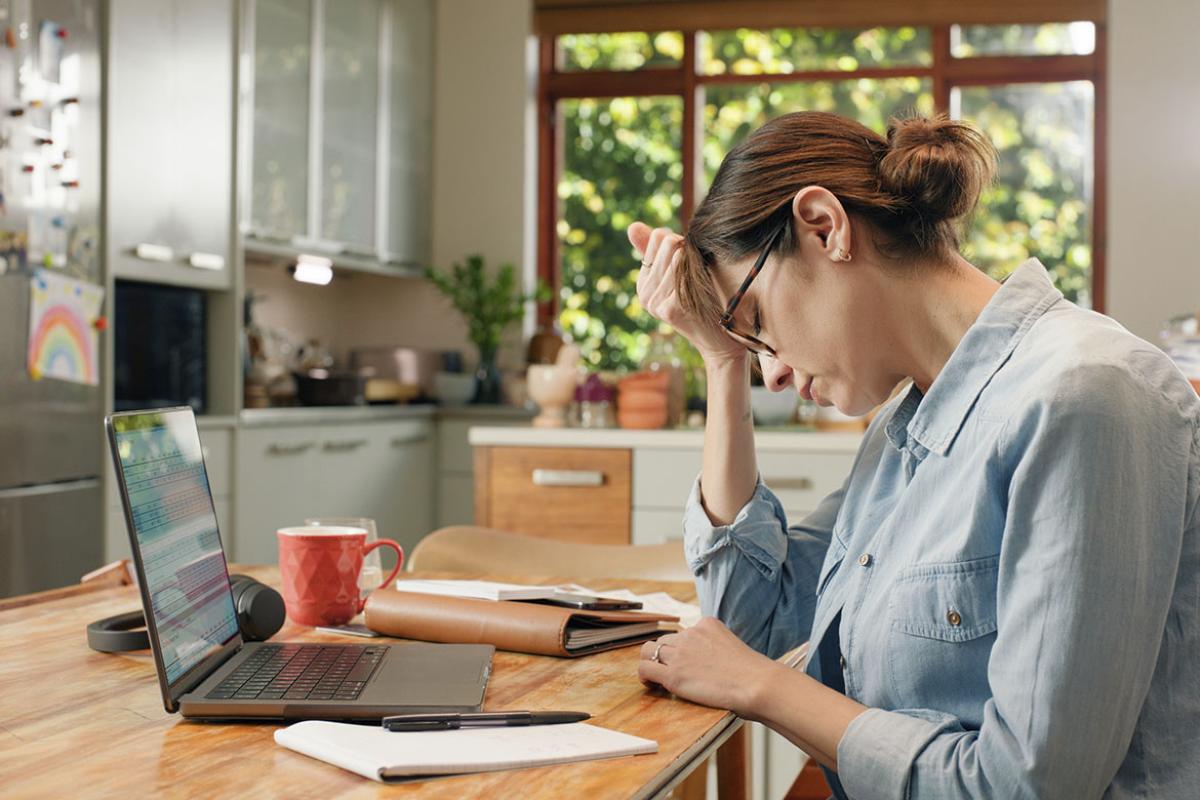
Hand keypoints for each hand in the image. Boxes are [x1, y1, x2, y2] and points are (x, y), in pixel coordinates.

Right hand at [628, 222, 747, 366]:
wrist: (720, 340)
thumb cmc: (703, 302)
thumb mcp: (676, 275)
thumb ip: (655, 251)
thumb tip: (632, 226)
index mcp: (643, 284)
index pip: (658, 237)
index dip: (680, 243)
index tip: (690, 264)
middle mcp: (644, 294)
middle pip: (667, 242)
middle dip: (688, 250)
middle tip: (698, 275)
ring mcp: (656, 302)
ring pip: (678, 254)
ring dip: (697, 262)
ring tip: (702, 285)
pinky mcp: (670, 308)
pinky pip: (685, 269)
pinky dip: (700, 272)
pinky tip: (705, 291)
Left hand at [637, 617, 775, 717]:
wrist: (756, 684)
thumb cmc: (753, 674)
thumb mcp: (732, 647)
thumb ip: (716, 648)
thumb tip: (709, 664)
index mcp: (706, 624)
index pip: (683, 633)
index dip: (682, 650)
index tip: (689, 664)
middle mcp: (690, 634)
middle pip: (664, 641)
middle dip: (666, 656)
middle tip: (673, 672)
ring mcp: (680, 654)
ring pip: (649, 651)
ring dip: (652, 663)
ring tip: (658, 678)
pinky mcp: (674, 675)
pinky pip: (644, 669)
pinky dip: (645, 676)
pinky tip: (652, 685)